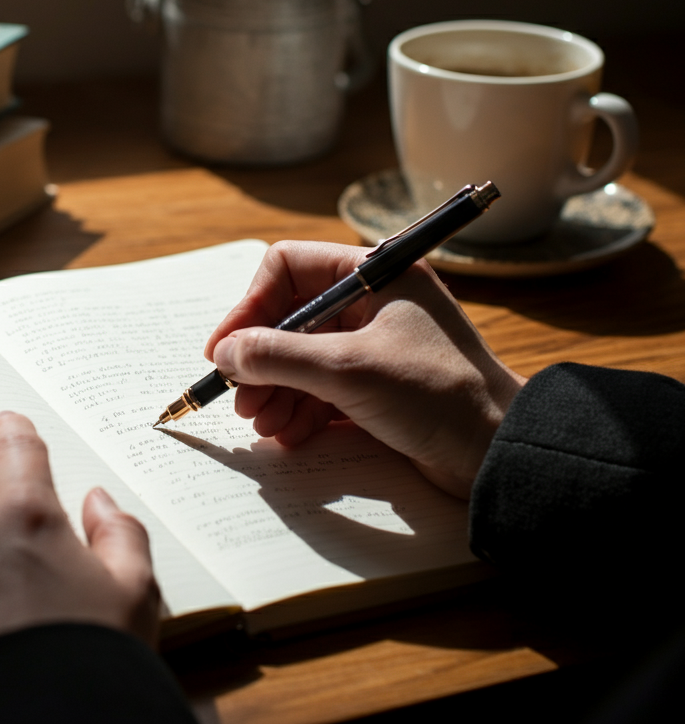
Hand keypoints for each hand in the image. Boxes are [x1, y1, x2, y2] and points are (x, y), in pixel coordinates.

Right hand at [203, 241, 525, 498]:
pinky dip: (300, 408)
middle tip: (241, 397)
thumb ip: (278, 356)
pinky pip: (322, 387)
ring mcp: (374, 344)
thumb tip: (225, 353)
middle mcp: (372, 302)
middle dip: (261, 359)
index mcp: (374, 275)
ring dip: (276, 389)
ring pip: (302, 356)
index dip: (250, 306)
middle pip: (290, 318)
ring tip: (263, 423)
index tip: (225, 349)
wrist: (498, 454)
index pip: (289, 269)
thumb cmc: (438, 395)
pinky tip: (287, 433)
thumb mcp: (348, 370)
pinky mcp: (377, 385)